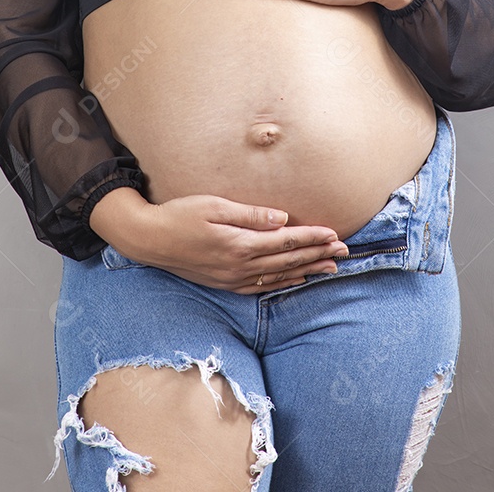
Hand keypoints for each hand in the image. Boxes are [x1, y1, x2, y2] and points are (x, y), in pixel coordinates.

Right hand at [101, 191, 349, 293]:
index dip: (312, 237)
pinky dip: (283, 282)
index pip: (286, 240)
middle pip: (288, 260)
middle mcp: (240, 265)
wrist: (150, 240)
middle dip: (318, 254)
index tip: (334, 234)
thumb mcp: (214, 205)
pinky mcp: (225, 283)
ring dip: (307, 270)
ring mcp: (232, 278)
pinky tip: (296, 279)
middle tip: (344, 251)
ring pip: (279, 275)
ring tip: (330, 267)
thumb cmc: (180, 215)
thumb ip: (250, 214)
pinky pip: (261, 286)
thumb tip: (283, 218)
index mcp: (240, 243)